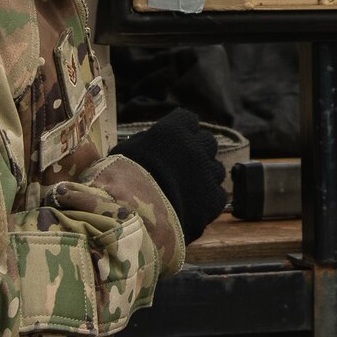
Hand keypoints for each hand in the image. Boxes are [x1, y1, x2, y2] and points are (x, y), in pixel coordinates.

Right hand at [113, 108, 227, 242]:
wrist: (132, 217)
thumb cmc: (119, 181)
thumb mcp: (125, 152)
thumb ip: (144, 142)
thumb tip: (150, 141)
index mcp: (174, 131)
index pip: (187, 120)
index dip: (181, 131)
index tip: (173, 142)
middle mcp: (197, 148)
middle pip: (207, 142)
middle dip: (197, 151)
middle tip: (182, 167)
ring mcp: (208, 174)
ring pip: (215, 169)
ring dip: (204, 175)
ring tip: (186, 190)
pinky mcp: (214, 200)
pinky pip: (217, 194)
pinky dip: (207, 199)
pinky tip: (192, 206)